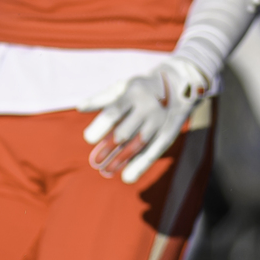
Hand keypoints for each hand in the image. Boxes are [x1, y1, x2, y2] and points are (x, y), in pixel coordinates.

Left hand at [80, 57, 209, 184]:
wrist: (180, 82)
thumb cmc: (141, 87)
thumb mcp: (123, 87)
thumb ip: (102, 98)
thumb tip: (80, 107)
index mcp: (133, 93)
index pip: (115, 111)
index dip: (101, 126)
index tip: (88, 139)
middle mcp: (147, 106)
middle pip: (125, 132)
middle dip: (108, 148)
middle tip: (94, 162)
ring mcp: (159, 120)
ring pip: (138, 144)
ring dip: (121, 160)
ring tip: (105, 171)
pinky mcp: (169, 132)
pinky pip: (153, 151)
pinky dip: (140, 165)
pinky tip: (127, 177)